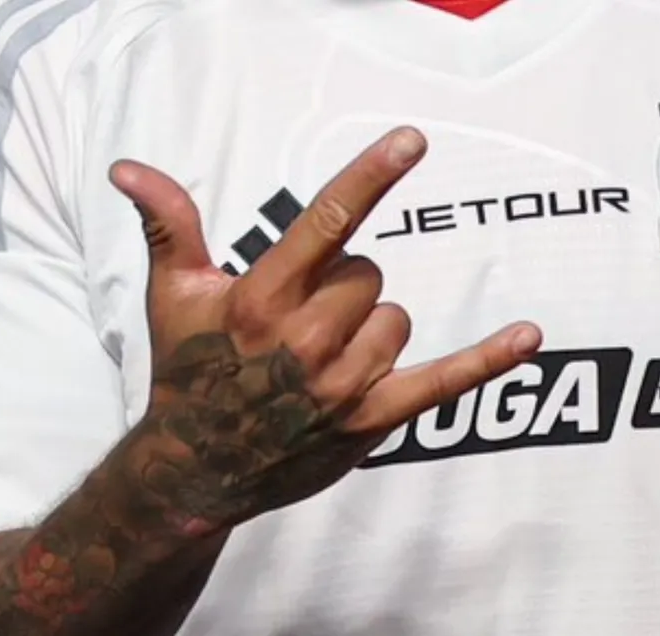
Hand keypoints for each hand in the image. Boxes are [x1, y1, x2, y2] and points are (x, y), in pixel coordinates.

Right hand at [109, 127, 541, 534]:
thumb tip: (128, 166)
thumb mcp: (174, 297)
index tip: (412, 140)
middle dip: (342, 287)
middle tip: (301, 323)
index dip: (369, 178)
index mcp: (260, 299)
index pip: (325, 223)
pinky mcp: (370, 421)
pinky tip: (531, 335)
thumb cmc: (189, 372)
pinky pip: (442, 382)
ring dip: (370, 329)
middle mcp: (304, 340)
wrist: (196, 469)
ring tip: (321, 360)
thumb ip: (169, 225)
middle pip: (369, 274)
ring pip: (397, 318)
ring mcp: (341, 384)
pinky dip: (488, 360)